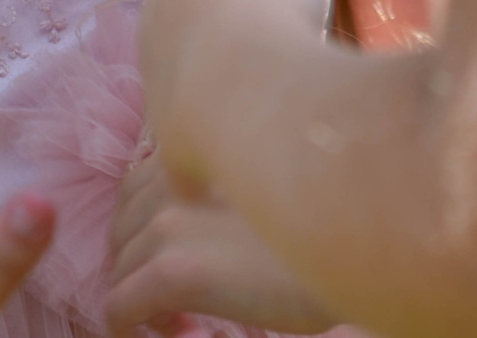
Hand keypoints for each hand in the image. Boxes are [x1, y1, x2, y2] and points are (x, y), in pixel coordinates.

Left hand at [105, 157, 337, 334]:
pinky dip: (136, 329)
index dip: (148, 234)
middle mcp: (169, 183)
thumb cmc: (323, 226)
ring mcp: (167, 226)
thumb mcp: (259, 193)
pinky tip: (189, 333)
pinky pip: (119, 310)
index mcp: (190, 156)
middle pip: (121, 234)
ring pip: (119, 273)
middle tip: (183, 303)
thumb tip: (186, 239)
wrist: (358, 251)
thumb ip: (216, 198)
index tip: (182, 263)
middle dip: (142, 270)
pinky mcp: (171, 272)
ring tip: (189, 321)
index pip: (133, 192)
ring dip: (145, 302)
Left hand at [138, 0, 328, 197]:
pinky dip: (232, 159)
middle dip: (233, 51)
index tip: (282, 9)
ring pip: (195, 97)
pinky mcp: (169, 147)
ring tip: (281, 106)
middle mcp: (150, 31)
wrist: (251, 82)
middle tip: (283, 61)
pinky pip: (203, 156)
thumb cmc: (273, 6)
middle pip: (194, 39)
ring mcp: (154, 92)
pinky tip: (268, 156)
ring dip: (231, 102)